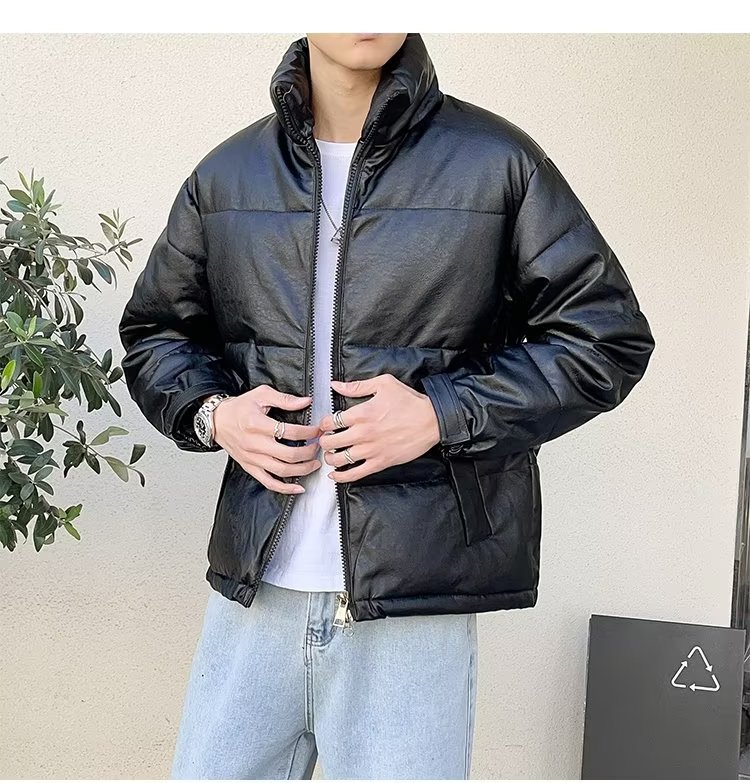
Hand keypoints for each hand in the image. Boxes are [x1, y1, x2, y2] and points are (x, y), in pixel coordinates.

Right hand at [213, 385, 321, 493]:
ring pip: (282, 471)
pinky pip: (269, 482)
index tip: (318, 430)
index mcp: (257, 424)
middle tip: (318, 446)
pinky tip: (298, 488)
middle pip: (289, 455)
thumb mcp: (261, 394)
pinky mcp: (250, 467)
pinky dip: (285, 489)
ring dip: (303, 469)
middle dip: (310, 452)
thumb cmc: (238, 408)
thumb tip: (306, 401)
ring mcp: (252, 458)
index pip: (290, 432)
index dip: (309, 432)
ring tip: (314, 463)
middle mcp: (255, 444)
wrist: (217, 421)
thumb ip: (285, 399)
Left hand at [317, 373, 440, 482]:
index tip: (325, 426)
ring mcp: (371, 450)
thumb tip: (336, 385)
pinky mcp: (380, 462)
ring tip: (331, 455)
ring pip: (339, 459)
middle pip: (330, 442)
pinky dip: (342, 476)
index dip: (323, 424)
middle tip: (326, 440)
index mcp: (361, 413)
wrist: (432, 420)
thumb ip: (357, 386)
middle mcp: (363, 433)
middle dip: (324, 442)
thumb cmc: (410, 401)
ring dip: (330, 458)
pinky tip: (336, 475)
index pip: (329, 422)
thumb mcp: (384, 384)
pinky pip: (355, 474)